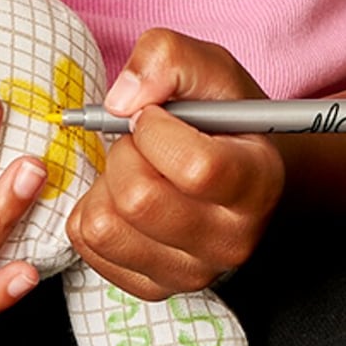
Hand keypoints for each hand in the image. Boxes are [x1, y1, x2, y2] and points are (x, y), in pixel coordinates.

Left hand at [66, 29, 282, 299]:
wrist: (236, 171)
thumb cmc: (222, 118)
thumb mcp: (208, 68)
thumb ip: (167, 59)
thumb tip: (120, 101)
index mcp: (257, 184)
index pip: (196, 168)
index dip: (156, 131)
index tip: (155, 115)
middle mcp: (230, 240)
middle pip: (138, 200)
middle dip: (123, 152)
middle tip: (139, 141)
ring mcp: (192, 272)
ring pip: (104, 226)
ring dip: (104, 183)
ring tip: (134, 169)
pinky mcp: (153, 286)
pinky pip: (87, 244)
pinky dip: (91, 209)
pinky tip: (121, 196)